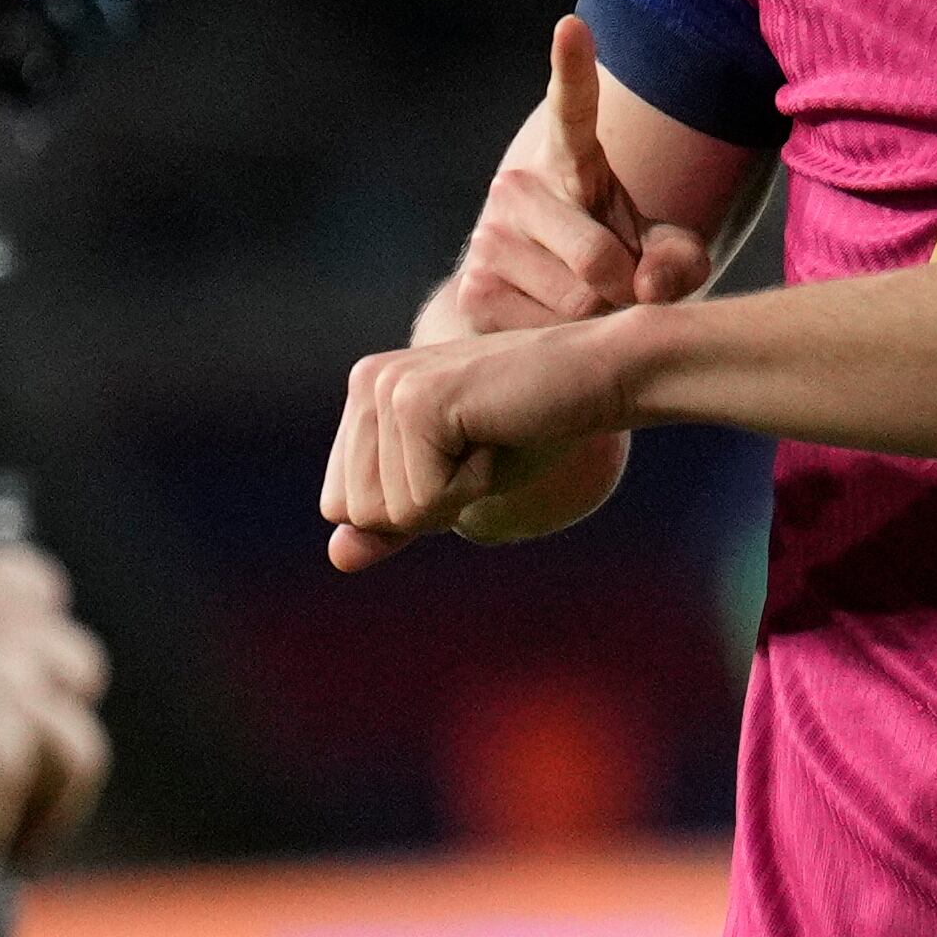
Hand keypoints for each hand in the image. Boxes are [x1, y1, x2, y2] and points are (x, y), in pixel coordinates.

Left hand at [322, 319, 635, 571]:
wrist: (599, 377)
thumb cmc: (532, 432)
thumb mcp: (452, 486)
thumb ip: (395, 519)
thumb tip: (336, 559)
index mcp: (365, 395)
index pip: (342, 506)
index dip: (412, 507)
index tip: (461, 457)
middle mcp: (366, 382)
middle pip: (359, 513)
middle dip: (430, 504)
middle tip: (479, 448)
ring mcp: (387, 387)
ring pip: (390, 512)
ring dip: (454, 496)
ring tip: (488, 439)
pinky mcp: (415, 402)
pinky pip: (425, 501)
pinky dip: (473, 487)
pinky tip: (497, 436)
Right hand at [434, 17, 722, 338]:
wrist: (523, 310)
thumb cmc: (608, 267)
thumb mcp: (659, 255)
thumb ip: (681, 260)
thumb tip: (646, 284)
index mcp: (571, 161)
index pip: (574, 109)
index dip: (573, 69)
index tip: (571, 26)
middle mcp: (518, 185)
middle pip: (601, 258)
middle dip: (624, 291)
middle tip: (617, 291)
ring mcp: (488, 236)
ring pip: (577, 302)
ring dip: (595, 320)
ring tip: (581, 304)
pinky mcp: (473, 288)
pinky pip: (546, 333)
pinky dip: (564, 344)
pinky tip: (549, 324)